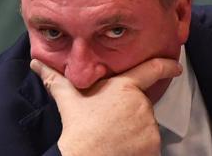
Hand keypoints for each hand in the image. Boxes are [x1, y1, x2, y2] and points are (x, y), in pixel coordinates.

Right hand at [30, 58, 181, 155]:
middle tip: (111, 121)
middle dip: (131, 110)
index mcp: (125, 87)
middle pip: (141, 104)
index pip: (152, 69)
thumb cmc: (78, 129)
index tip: (175, 66)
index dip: (166, 65)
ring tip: (115, 136)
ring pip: (145, 124)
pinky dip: (139, 145)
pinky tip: (123, 147)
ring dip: (134, 129)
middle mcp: (141, 103)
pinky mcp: (153, 145)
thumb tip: (36, 64)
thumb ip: (55, 79)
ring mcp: (149, 125)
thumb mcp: (68, 99)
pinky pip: (149, 142)